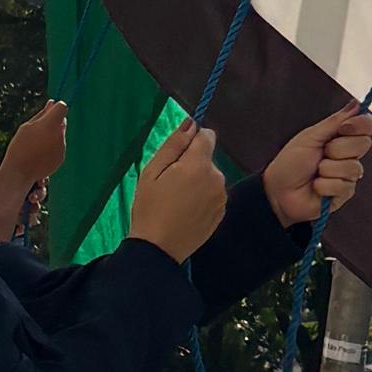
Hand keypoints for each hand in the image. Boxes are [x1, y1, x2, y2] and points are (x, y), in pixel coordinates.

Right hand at [0, 101, 69, 193]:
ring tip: (36, 145)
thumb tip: (52, 103)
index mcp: (51, 124)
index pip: (62, 107)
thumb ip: (42, 114)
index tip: (49, 111)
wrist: (20, 172)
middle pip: (62, 121)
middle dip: (53, 122)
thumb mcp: (27, 126)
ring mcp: (62, 147)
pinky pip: (59, 146)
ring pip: (60, 134)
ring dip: (52, 135)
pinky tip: (39, 153)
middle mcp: (60, 134)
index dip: (56, 108)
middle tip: (38, 130)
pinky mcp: (62, 157)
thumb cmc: (20, 147)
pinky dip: (52, 147)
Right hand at [126, 120, 228, 263]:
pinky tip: (187, 211)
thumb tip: (192, 122)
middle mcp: (217, 178)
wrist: (158, 248)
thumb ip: (174, 144)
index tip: (175, 157)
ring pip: (210, 176)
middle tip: (170, 183)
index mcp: (199, 165)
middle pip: (207, 158)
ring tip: (177, 200)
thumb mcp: (152, 171)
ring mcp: (222, 197)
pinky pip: (213, 193)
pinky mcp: (222, 212)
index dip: (191, 141)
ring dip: (198, 181)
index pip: (206, 136)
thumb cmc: (150, 208)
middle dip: (192, 163)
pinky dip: (203, 197)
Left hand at [263, 109, 371, 227]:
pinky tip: (315, 187)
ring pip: (352, 167)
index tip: (344, 128)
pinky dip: (324, 185)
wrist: (278, 191)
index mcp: (342, 137)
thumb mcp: (310, 137)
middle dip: (337, 148)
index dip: (362, 124)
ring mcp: (348, 175)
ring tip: (315, 173)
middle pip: (363, 144)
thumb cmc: (290, 162)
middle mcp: (349, 155)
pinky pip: (344, 185)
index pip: (367, 126)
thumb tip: (356, 103)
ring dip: (327, 169)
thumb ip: (335, 122)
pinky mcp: (345, 193)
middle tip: (321, 153)